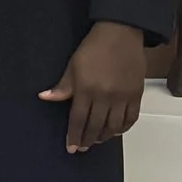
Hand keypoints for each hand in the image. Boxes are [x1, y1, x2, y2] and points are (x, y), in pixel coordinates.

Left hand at [41, 22, 145, 152]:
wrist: (121, 33)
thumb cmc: (93, 48)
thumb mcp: (73, 65)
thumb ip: (62, 86)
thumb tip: (45, 97)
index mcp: (86, 89)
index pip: (78, 119)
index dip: (74, 135)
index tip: (71, 148)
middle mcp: (105, 96)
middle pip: (95, 126)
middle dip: (87, 139)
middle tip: (82, 148)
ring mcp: (122, 96)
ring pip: (114, 125)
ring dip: (104, 136)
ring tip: (97, 140)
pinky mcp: (136, 94)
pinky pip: (131, 118)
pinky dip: (123, 128)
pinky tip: (116, 131)